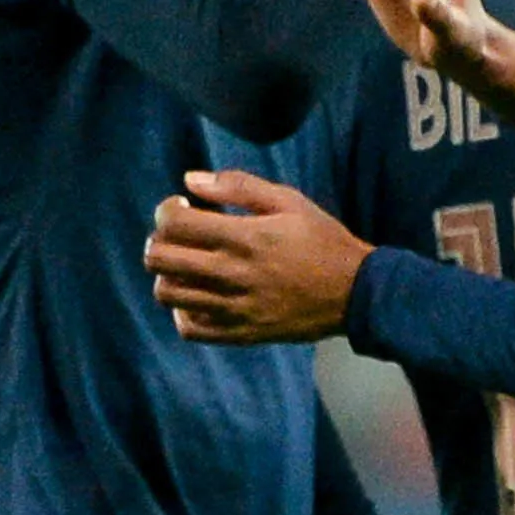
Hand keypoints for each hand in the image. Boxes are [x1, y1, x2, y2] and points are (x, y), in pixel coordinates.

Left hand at [148, 169, 369, 345]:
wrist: (356, 294)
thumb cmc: (322, 240)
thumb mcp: (288, 200)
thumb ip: (238, 186)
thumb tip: (191, 180)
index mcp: (243, 236)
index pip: (173, 222)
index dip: (167, 209)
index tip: (183, 207)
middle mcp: (231, 274)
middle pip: (159, 259)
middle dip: (159, 240)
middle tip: (179, 236)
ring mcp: (233, 308)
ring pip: (168, 294)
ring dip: (168, 274)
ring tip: (187, 266)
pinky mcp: (239, 333)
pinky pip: (189, 328)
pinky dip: (183, 311)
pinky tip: (199, 297)